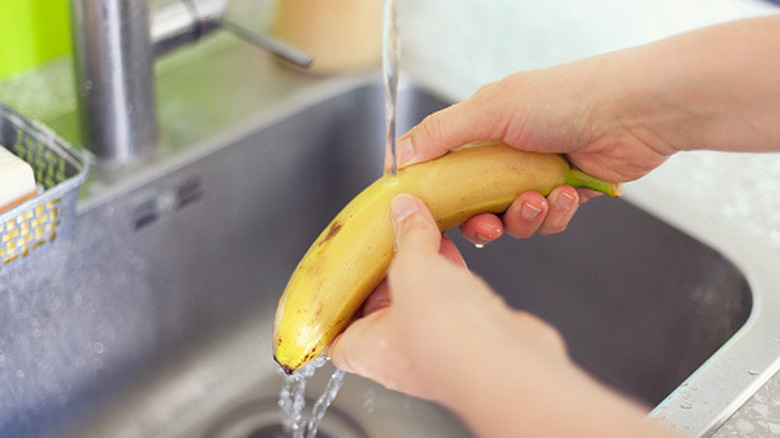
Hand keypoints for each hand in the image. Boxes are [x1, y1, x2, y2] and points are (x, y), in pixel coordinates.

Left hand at [329, 193, 567, 402]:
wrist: (510, 363)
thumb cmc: (447, 337)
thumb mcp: (412, 269)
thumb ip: (407, 238)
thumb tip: (405, 210)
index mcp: (366, 351)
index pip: (336, 334)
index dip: (337, 305)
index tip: (339, 276)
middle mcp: (399, 355)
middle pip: (380, 305)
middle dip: (386, 270)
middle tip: (386, 238)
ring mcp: (436, 346)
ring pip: (420, 299)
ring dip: (421, 267)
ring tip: (419, 231)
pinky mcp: (470, 336)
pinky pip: (451, 298)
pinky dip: (449, 272)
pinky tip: (450, 247)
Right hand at [395, 64, 672, 244]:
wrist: (633, 112)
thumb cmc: (565, 98)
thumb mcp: (491, 109)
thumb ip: (441, 134)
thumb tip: (398, 154)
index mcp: (484, 129)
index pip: (445, 168)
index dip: (436, 194)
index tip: (427, 216)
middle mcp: (508, 155)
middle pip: (476, 204)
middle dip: (481, 220)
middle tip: (488, 224)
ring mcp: (537, 176)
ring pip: (512, 219)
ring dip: (524, 217)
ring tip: (538, 199)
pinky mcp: (566, 195)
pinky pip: (547, 221)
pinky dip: (555, 213)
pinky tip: (566, 195)